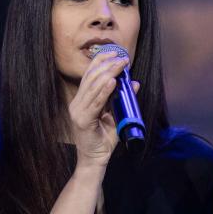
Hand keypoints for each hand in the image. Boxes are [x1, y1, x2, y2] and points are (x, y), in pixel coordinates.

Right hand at [68, 50, 131, 167]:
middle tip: (123, 59)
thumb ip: (122, 100)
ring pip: (92, 87)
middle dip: (108, 65)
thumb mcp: (116, 116)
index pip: (89, 75)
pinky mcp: (82, 120)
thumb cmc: (103, 141)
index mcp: (82, 100)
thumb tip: (134, 83)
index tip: (115, 52)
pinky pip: (95, 103)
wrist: (95, 161)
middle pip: (91, 78)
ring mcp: (78, 112)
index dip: (101, 61)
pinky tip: (112, 82)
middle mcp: (77, 103)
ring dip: (108, 74)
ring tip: (120, 65)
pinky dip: (104, 91)